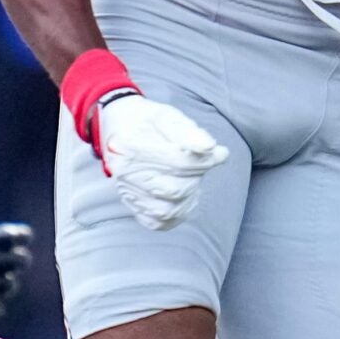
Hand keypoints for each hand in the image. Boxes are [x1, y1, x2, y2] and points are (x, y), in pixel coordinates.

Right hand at [95, 92, 229, 230]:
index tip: (220, 153)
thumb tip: (209, 147)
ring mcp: (127, 192)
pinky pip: (157, 222)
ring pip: (168, 210)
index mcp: (132, 146)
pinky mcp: (132, 205)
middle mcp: (125, 173)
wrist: (119, 127)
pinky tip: (185, 197)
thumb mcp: (167, 116)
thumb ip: (188, 131)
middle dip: (197, 177)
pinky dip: (176, 215)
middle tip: (202, 163)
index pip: (178, 164)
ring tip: (193, 179)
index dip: (205, 161)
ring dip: (189, 197)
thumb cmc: (147, 121)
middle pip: (175, 190)